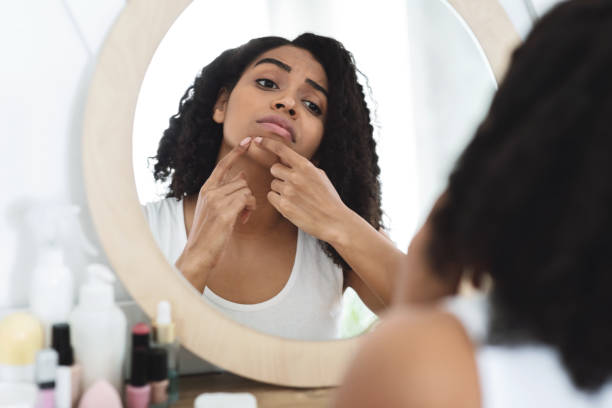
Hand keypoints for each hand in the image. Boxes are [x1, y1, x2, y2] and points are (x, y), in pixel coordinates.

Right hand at [175, 137, 255, 289]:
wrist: (199, 253)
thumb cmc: (210, 233)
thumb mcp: (216, 209)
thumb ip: (227, 191)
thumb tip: (242, 174)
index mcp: (206, 190)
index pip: (223, 166)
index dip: (236, 153)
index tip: (248, 141)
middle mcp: (210, 192)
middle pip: (241, 181)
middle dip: (247, 195)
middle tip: (244, 211)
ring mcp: (216, 201)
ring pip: (246, 190)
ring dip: (250, 204)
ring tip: (242, 217)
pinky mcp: (224, 211)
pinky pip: (247, 199)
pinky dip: (250, 209)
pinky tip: (243, 220)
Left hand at [254, 136, 348, 241]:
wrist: (334, 221)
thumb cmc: (328, 198)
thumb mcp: (320, 176)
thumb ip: (302, 167)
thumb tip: (286, 159)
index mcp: (305, 167)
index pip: (281, 150)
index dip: (268, 143)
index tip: (258, 140)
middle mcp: (295, 177)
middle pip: (274, 169)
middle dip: (280, 175)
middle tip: (292, 184)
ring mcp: (288, 192)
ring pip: (273, 184)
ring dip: (281, 189)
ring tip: (296, 197)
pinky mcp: (283, 206)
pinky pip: (271, 197)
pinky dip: (278, 200)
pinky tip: (291, 204)